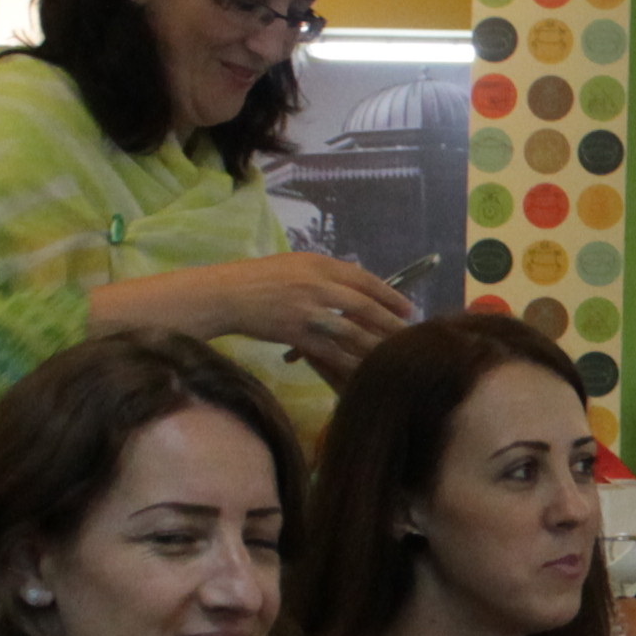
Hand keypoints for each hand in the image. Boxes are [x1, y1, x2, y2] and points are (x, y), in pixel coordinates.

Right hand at [101, 253, 418, 378]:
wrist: (225, 295)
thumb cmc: (258, 279)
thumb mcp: (295, 265)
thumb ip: (325, 274)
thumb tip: (356, 286)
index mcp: (319, 264)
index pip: (365, 279)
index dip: (390, 295)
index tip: (408, 308)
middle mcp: (318, 285)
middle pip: (366, 307)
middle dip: (391, 324)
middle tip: (410, 337)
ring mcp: (308, 311)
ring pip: (353, 333)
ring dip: (376, 347)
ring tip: (393, 357)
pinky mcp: (297, 334)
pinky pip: (332, 352)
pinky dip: (350, 363)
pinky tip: (364, 371)